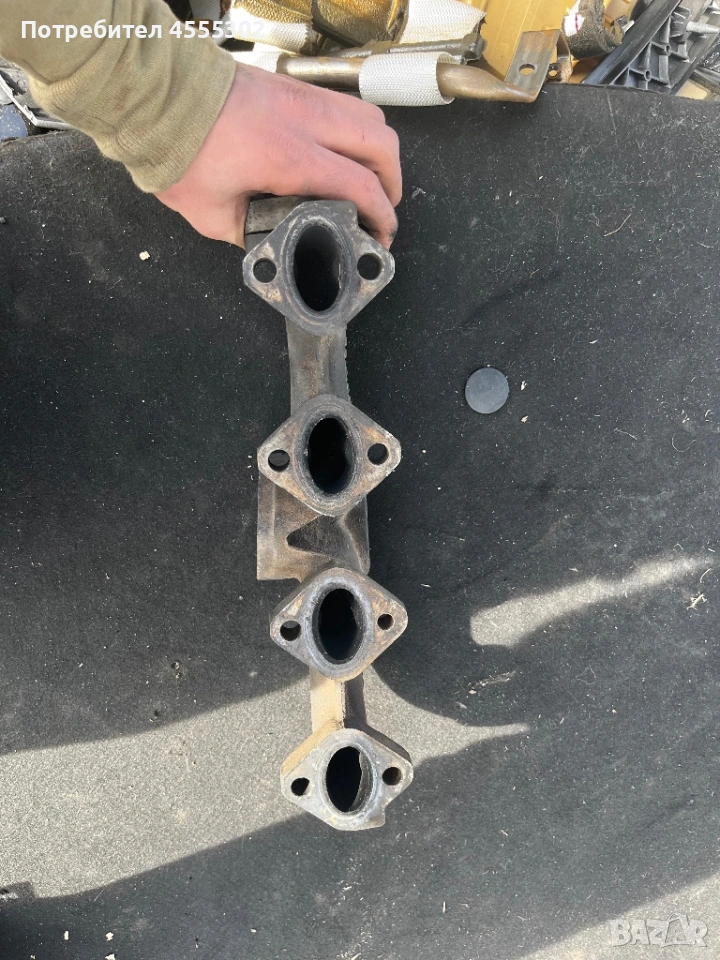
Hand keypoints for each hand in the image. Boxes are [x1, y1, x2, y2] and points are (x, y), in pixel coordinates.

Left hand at [155, 63, 400, 247]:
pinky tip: (342, 150)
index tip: (382, 234)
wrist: (157, 95)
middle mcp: (305, 122)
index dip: (382, 216)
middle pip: (381, 145)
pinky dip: (356, 129)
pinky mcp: (292, 85)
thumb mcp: (212, 215)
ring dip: (379, 151)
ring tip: (370, 178)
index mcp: (290, 158)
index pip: (361, 186)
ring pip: (369, 117)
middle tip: (384, 207)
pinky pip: (344, 103)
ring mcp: (301, 97)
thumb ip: (250, 234)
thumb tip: (270, 242)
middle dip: (393, 181)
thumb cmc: (179, 149)